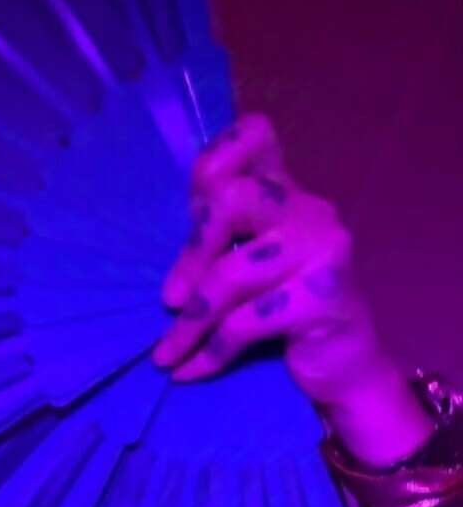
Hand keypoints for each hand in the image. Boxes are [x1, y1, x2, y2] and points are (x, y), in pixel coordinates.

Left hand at [151, 113, 428, 458]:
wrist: (345, 368)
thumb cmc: (286, 320)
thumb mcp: (249, 273)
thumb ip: (219, 248)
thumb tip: (161, 277)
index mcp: (286, 194)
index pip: (255, 135)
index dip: (215, 160)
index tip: (193, 210)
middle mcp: (308, 210)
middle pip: (231, 198)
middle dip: (191, 255)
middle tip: (169, 301)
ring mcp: (322, 249)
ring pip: (232, 273)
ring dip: (190, 323)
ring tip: (166, 354)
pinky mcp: (324, 296)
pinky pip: (246, 322)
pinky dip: (210, 352)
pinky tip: (190, 371)